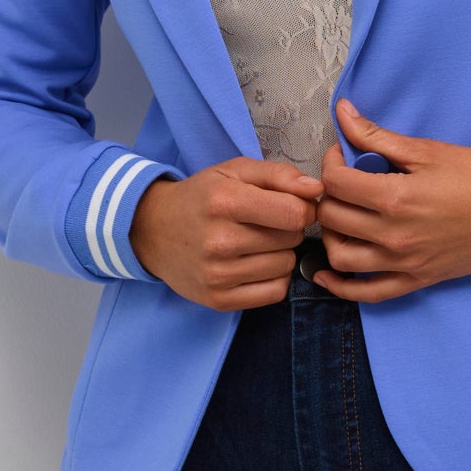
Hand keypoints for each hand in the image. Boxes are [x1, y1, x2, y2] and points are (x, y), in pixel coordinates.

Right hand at [128, 157, 324, 309]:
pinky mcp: (219, 300)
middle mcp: (219, 241)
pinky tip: (255, 263)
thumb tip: (316, 189)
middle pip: (292, 239)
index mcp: (225, 202)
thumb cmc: (202, 196)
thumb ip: (279, 174)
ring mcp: (217, 275)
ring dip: (281, 253)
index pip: (294, 214)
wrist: (153, 230)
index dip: (303, 208)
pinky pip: (275, 292)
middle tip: (265, 222)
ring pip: (286, 266)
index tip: (292, 205)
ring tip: (257, 242)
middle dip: (288, 228)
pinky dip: (274, 278)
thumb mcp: (235, 171)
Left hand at [310, 98, 470, 300]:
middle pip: (333, 218)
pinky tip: (327, 273)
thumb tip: (342, 112)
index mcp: (396, 198)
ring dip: (330, 236)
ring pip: (341, 257)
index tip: (341, 155)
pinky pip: (368, 294)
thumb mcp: (427, 150)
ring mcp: (405, 263)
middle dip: (327, 196)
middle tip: (341, 182)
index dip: (330, 163)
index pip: (335, 183)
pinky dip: (341, 287)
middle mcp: (395, 236)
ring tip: (341, 217)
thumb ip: (378, 136)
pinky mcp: (417, 280)